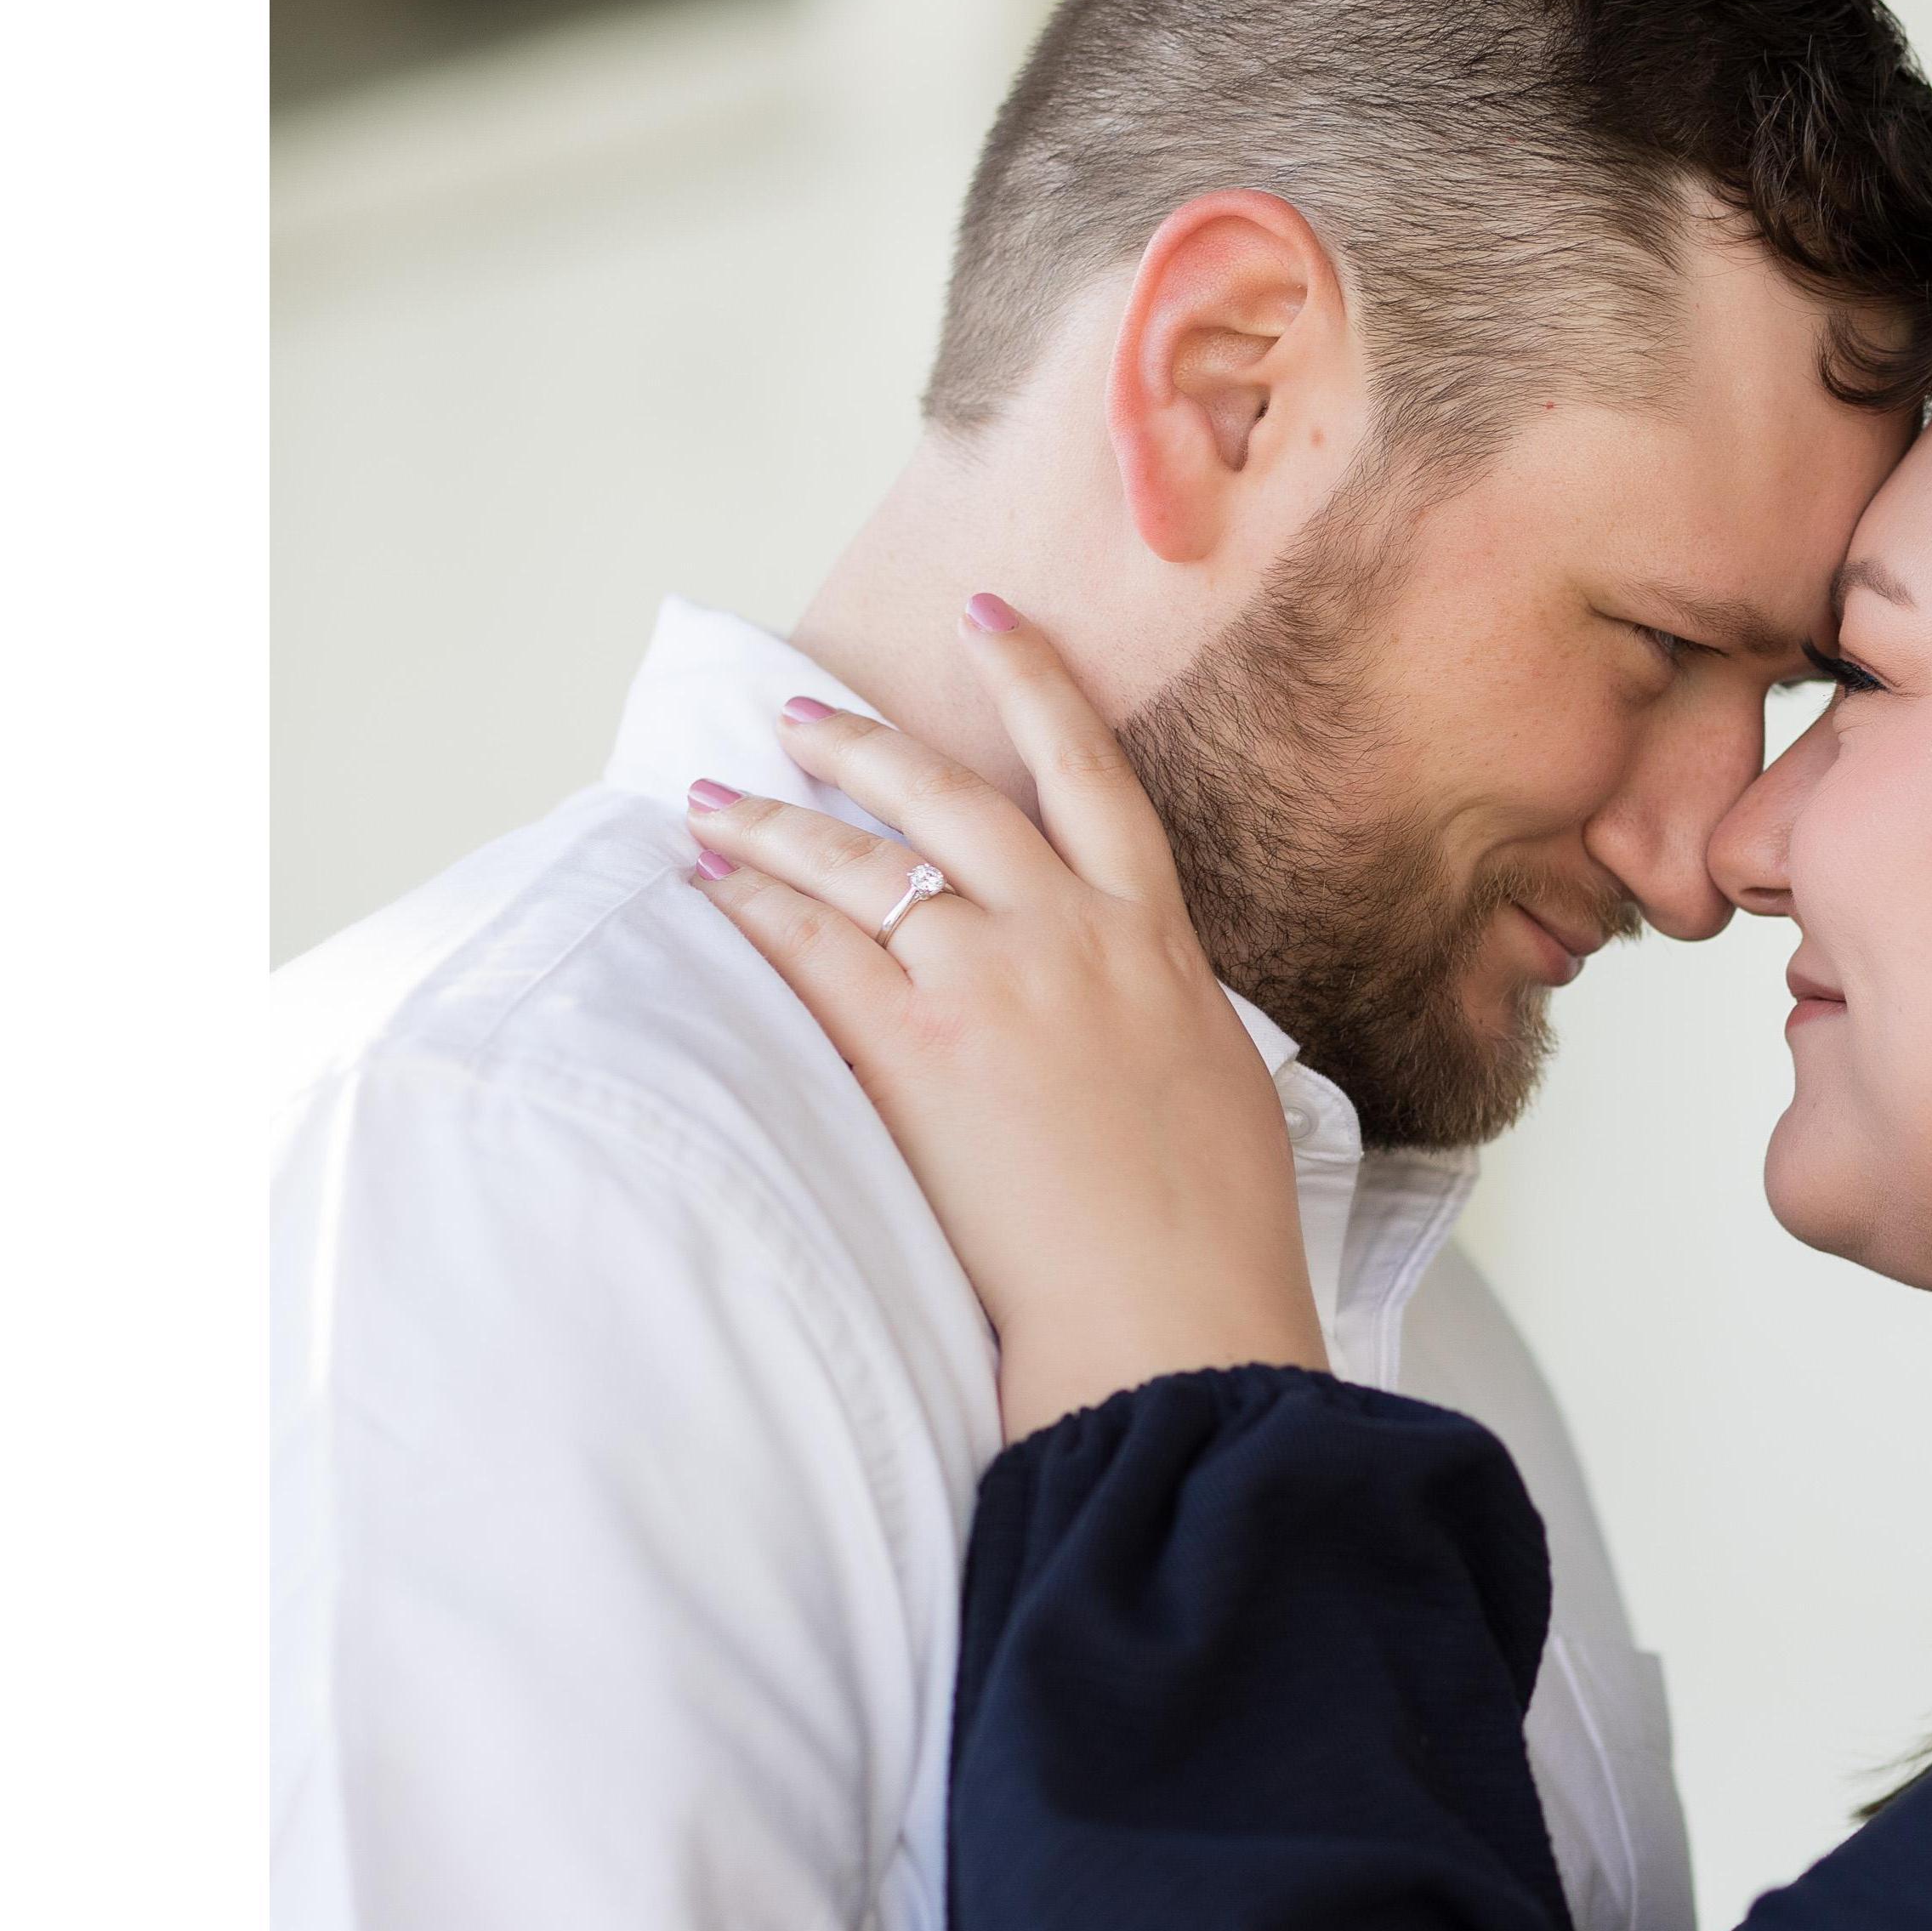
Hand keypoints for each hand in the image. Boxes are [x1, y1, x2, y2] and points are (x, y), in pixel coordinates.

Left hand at [684, 599, 1330, 1439]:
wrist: (1172, 1304)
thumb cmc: (1214, 1225)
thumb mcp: (1221, 1081)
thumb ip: (1169, 1012)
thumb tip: (1149, 1005)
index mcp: (1156, 939)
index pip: (1091, 776)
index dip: (1037, 686)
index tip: (993, 625)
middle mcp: (1070, 934)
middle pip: (950, 796)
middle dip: (863, 742)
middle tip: (799, 712)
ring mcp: (992, 982)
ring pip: (863, 864)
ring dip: (778, 822)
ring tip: (714, 800)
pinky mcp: (920, 1049)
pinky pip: (816, 953)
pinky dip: (755, 912)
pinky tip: (710, 888)